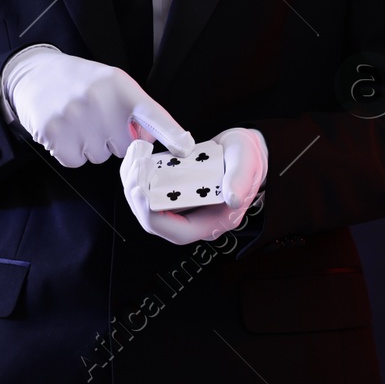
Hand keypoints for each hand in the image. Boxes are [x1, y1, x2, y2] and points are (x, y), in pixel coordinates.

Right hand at [5, 49, 193, 166]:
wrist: (35, 73)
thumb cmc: (81, 83)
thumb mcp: (112, 84)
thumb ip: (134, 110)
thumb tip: (150, 142)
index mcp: (120, 86)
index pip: (151, 113)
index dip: (170, 133)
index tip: (185, 148)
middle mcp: (99, 100)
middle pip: (123, 148)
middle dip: (112, 139)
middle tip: (95, 117)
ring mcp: (75, 117)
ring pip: (98, 157)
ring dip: (89, 146)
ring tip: (76, 120)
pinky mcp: (54, 132)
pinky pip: (75, 161)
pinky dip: (70, 152)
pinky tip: (63, 130)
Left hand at [120, 127, 267, 244]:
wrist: (246, 151)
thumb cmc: (249, 159)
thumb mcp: (247, 164)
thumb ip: (240, 181)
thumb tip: (233, 199)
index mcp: (213, 222)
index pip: (177, 232)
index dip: (154, 217)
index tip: (140, 190)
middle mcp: (195, 219)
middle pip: (155, 221)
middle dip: (137, 196)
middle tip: (135, 165)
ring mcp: (183, 207)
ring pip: (149, 206)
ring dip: (135, 183)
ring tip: (136, 155)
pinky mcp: (175, 193)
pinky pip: (151, 191)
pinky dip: (141, 175)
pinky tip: (140, 155)